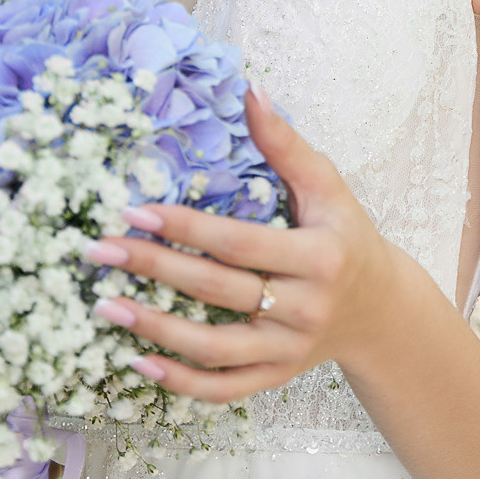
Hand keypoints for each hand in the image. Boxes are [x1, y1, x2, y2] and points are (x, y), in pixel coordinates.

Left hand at [83, 86, 409, 402]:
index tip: (134, 210)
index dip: (186, 228)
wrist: (379, 309)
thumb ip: (286, 144)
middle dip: (154, 269)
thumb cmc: (345, 236)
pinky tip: (138, 361)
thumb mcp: (327, 187)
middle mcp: (305, 309)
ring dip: (156, 329)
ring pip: (215, 348)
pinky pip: (224, 388)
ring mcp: (289, 350)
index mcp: (318, 257)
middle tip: (100, 249)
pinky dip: (180, 382)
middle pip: (218, 292)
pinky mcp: (276, 377)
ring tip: (106, 305)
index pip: (239, 244)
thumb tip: (251, 89)